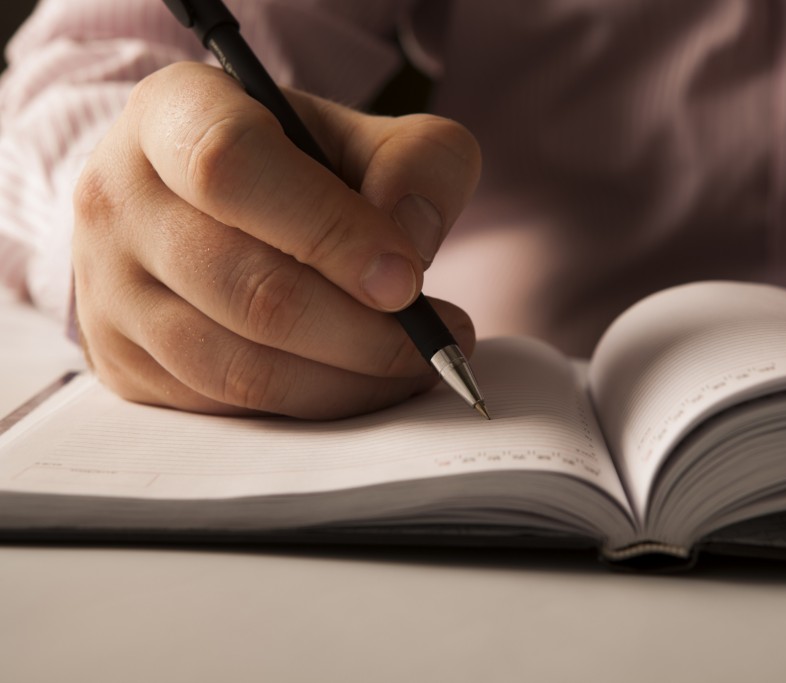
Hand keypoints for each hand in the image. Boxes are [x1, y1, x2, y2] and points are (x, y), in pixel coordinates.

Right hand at [72, 62, 480, 417]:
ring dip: (349, 381)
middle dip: (365, 331)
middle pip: (247, 287)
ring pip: (238, 366)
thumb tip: (412, 244)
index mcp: (170, 113)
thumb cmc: (293, 166)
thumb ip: (418, 162)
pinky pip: (226, 409)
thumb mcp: (364, 134)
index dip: (330, 231)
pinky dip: (313, 407)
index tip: (407, 279)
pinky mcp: (122, 364)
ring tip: (417, 364)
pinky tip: (363, 383)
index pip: (232, 167)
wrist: (196, 205)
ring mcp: (107, 292)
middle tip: (439, 338)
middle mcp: (117, 199)